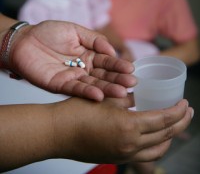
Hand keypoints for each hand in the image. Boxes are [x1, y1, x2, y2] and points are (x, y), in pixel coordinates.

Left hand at [9, 20, 134, 100]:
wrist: (24, 40)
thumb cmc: (48, 32)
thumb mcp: (75, 30)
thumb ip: (94, 39)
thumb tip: (112, 50)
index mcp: (88, 54)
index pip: (107, 60)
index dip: (118, 64)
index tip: (131, 68)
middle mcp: (83, 68)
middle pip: (103, 75)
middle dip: (118, 79)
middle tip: (132, 83)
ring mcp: (73, 77)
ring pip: (93, 84)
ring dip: (107, 89)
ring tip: (122, 92)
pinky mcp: (60, 85)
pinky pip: (75, 89)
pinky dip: (87, 92)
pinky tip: (99, 95)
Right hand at [52, 98, 193, 163]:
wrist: (58, 132)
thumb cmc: (78, 111)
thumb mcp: (107, 98)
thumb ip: (127, 99)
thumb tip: (138, 97)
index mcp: (129, 126)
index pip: (164, 119)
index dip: (178, 111)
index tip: (186, 103)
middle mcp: (131, 144)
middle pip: (166, 135)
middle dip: (182, 123)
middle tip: (189, 112)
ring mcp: (125, 155)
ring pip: (158, 150)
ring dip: (171, 137)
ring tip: (176, 124)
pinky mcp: (117, 158)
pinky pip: (146, 156)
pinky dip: (156, 145)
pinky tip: (155, 136)